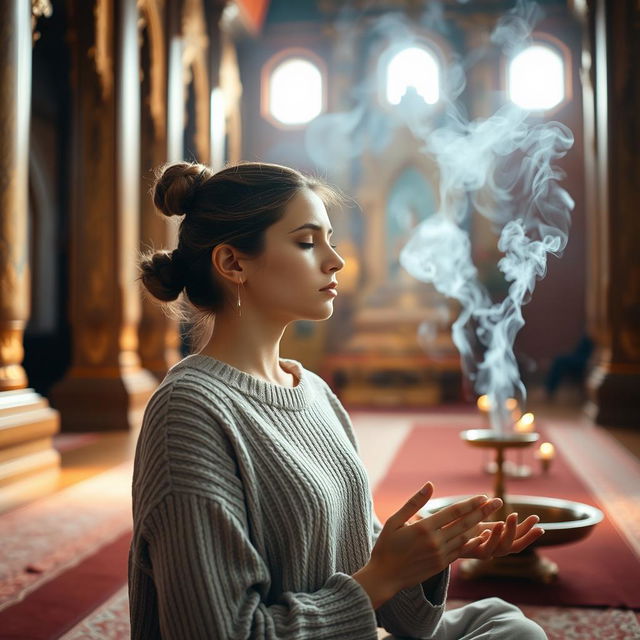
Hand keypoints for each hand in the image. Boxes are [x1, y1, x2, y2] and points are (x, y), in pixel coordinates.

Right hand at [364, 482, 503, 597]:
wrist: (385, 576)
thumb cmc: (386, 545)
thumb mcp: (395, 520)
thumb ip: (415, 502)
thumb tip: (430, 484)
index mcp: (424, 528)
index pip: (454, 512)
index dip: (470, 503)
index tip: (483, 496)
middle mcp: (435, 541)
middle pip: (465, 524)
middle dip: (483, 511)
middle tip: (498, 502)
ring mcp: (440, 555)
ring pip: (465, 537)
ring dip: (480, 526)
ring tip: (492, 517)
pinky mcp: (441, 564)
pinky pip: (461, 550)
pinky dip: (472, 542)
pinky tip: (480, 535)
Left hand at [458, 512, 544, 558]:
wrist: (449, 537)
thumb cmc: (472, 530)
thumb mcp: (491, 524)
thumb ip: (507, 523)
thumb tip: (526, 515)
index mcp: (500, 544)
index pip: (519, 541)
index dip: (528, 532)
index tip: (537, 520)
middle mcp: (493, 551)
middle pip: (511, 547)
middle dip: (516, 533)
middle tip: (515, 515)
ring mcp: (481, 553)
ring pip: (495, 550)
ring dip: (500, 536)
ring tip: (501, 522)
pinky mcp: (466, 551)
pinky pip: (475, 549)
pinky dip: (481, 542)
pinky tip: (485, 531)